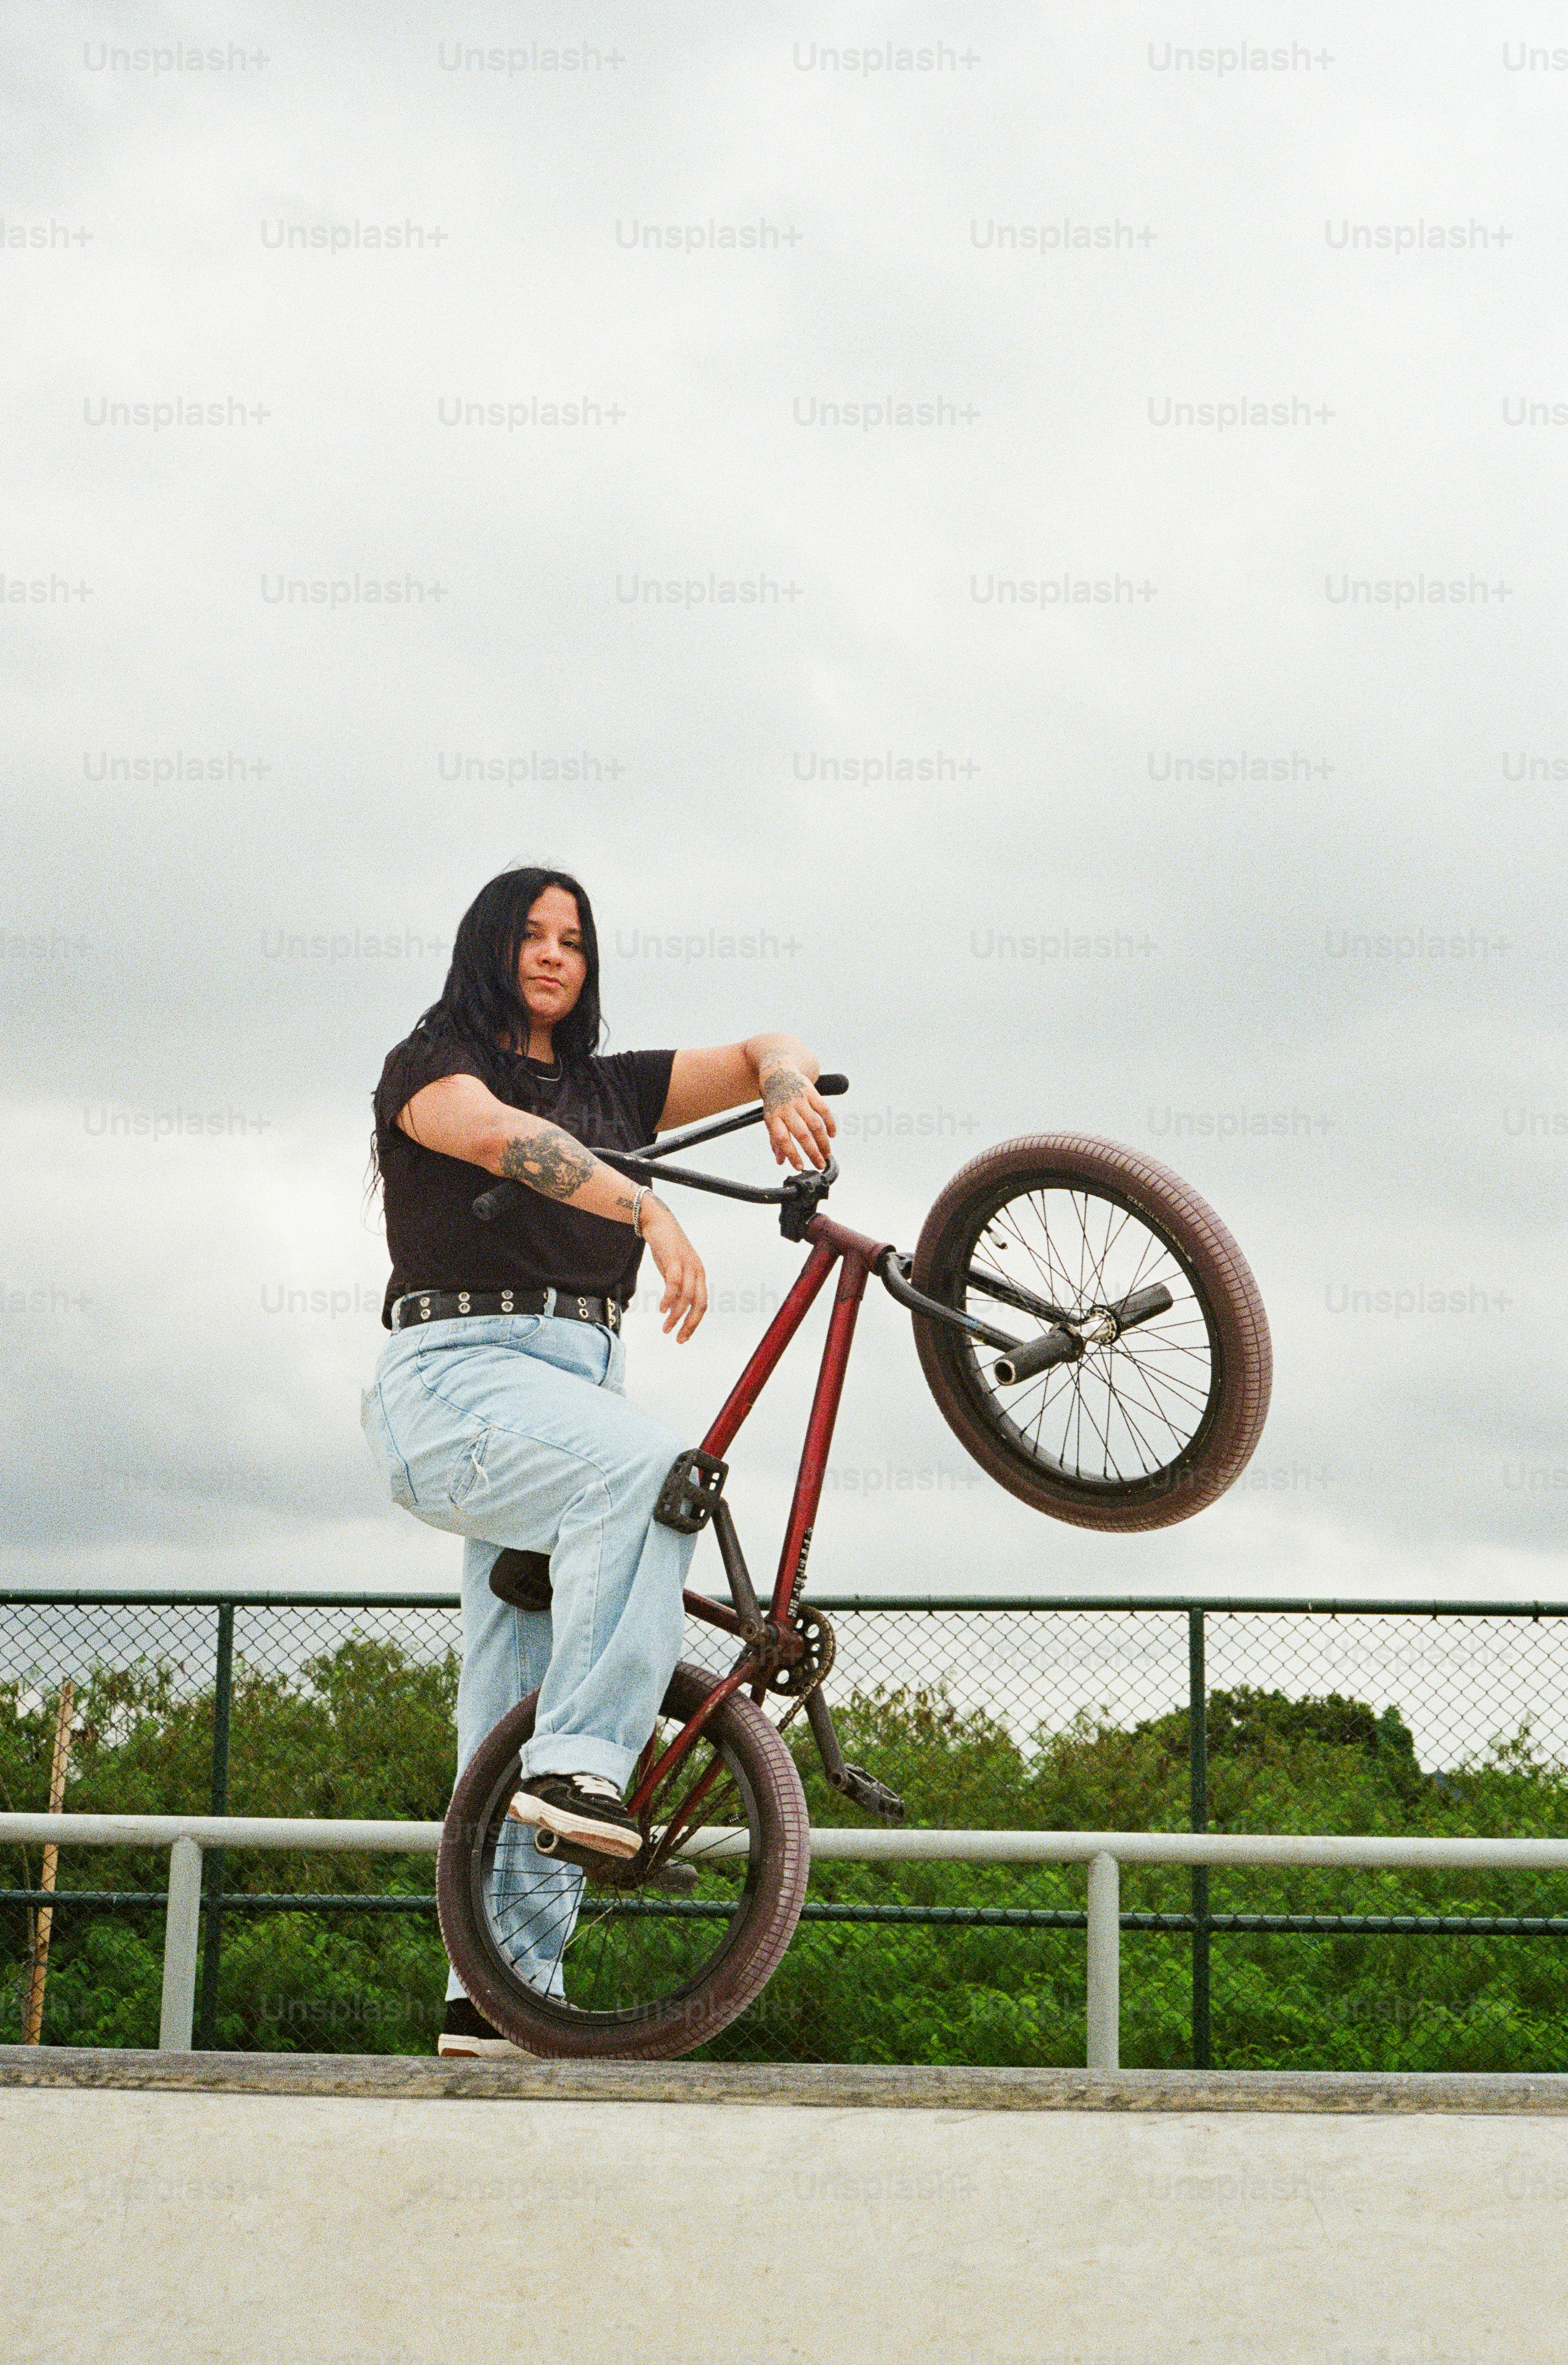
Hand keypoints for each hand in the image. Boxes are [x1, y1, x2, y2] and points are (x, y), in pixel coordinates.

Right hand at [640, 1199, 707, 1341]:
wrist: (657, 1221)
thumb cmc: (666, 1246)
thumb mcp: (673, 1270)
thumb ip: (675, 1287)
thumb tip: (673, 1306)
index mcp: (698, 1275)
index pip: (701, 1304)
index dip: (694, 1322)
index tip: (683, 1336)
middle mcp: (697, 1271)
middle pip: (699, 1304)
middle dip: (690, 1324)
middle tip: (679, 1338)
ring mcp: (687, 1264)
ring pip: (686, 1297)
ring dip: (676, 1315)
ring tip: (666, 1327)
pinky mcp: (675, 1259)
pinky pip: (674, 1283)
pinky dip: (669, 1298)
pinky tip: (662, 1309)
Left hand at [759, 1064, 836, 1170]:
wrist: (778, 1072)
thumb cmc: (774, 1100)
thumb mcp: (770, 1119)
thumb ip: (775, 1140)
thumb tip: (780, 1161)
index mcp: (774, 1117)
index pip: (782, 1139)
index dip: (791, 1154)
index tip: (800, 1166)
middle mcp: (787, 1108)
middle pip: (802, 1134)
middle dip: (812, 1152)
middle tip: (819, 1164)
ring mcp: (800, 1100)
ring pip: (815, 1124)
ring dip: (823, 1142)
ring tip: (826, 1153)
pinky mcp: (811, 1093)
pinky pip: (824, 1110)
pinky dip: (830, 1124)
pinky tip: (832, 1135)